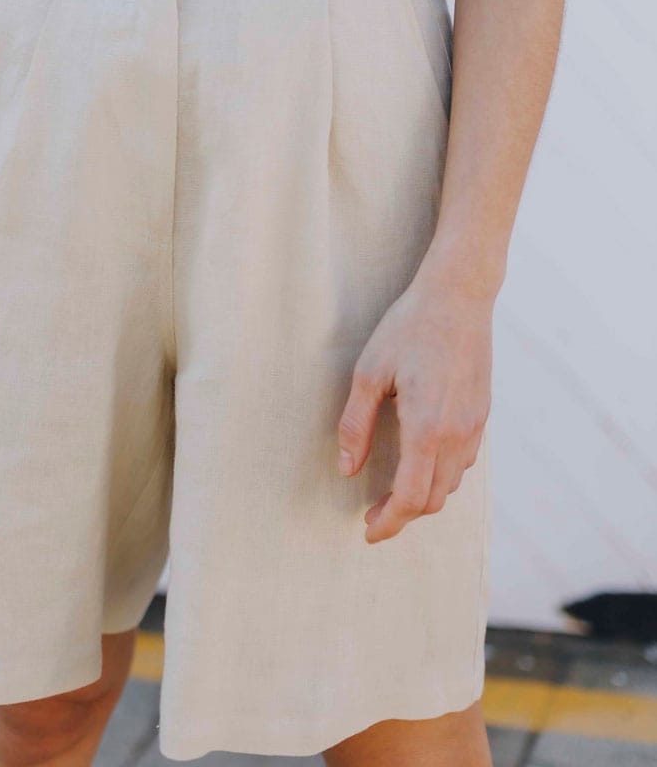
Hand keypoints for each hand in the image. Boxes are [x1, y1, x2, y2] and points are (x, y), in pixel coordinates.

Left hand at [336, 270, 492, 543]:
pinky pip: (463, 462)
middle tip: (372, 516)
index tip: (367, 531)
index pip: (410, 497)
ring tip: (391, 492)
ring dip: (422, 496)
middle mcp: (457, 434)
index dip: (388, 522)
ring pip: (451, 483)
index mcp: (426, 428)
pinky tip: (418, 462)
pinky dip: (440, 475)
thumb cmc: (408, 329)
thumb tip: (347, 469)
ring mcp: (474, 425)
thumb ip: (357, 424)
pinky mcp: (482, 414)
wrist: (459, 297)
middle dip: (402, 515)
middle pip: (432, 499)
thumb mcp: (369, 373)